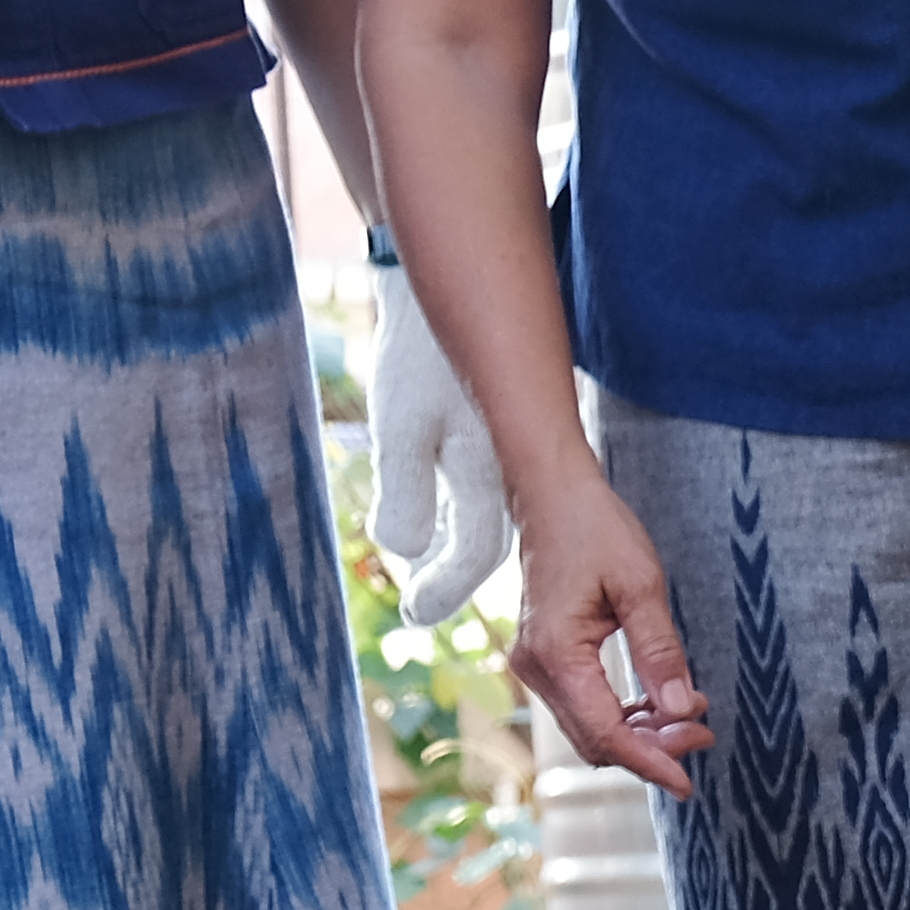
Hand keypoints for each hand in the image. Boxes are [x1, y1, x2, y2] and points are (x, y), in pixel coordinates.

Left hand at [361, 261, 514, 612]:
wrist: (447, 297)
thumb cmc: (420, 360)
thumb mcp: (401, 425)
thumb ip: (405, 494)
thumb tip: (404, 552)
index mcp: (491, 474)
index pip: (475, 553)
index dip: (444, 587)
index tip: (414, 613)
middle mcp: (508, 471)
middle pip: (489, 543)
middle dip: (453, 576)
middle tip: (418, 607)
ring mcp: (504, 451)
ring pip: (488, 517)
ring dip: (457, 548)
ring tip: (426, 570)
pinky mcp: (491, 433)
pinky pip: (483, 490)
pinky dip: (459, 513)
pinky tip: (437, 516)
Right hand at [505, 469, 707, 796]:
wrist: (553, 496)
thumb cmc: (595, 530)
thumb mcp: (642, 586)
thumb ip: (661, 651)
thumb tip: (683, 708)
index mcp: (557, 653)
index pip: (605, 731)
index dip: (649, 761)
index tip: (688, 782)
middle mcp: (536, 667)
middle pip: (595, 738)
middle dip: (650, 750)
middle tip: (704, 735)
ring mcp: (536, 665)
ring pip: (589, 727)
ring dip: (638, 735)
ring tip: (691, 722)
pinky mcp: (546, 658)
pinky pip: (584, 705)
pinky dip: (622, 715)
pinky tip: (660, 706)